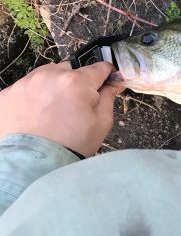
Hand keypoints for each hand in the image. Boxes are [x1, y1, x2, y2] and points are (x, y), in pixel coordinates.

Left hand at [0, 62, 123, 156]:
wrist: (34, 167)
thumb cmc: (73, 145)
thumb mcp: (101, 122)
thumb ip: (109, 96)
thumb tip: (115, 82)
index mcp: (76, 82)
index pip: (98, 67)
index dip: (106, 74)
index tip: (107, 81)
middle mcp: (49, 76)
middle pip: (69, 70)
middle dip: (75, 82)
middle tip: (74, 104)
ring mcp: (25, 84)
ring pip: (45, 75)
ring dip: (52, 86)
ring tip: (51, 111)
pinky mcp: (6, 94)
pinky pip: (25, 88)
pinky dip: (32, 97)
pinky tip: (34, 116)